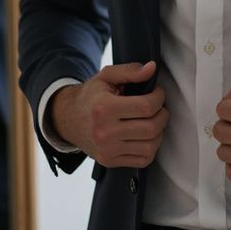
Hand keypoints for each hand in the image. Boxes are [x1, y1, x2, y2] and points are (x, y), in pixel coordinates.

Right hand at [51, 61, 168, 167]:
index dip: (159, 97)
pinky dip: (151, 148)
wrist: (68, 119)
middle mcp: (104, 132)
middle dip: (162, 114)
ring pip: (150, 146)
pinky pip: (143, 160)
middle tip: (159, 107)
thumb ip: (130, 71)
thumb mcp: (106, 77)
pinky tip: (145, 136)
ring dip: (159, 132)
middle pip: (151, 128)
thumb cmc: (91, 96)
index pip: (146, 106)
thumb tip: (152, 68)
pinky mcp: (110, 161)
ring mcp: (107, 150)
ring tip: (153, 120)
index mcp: (104, 108)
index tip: (157, 93)